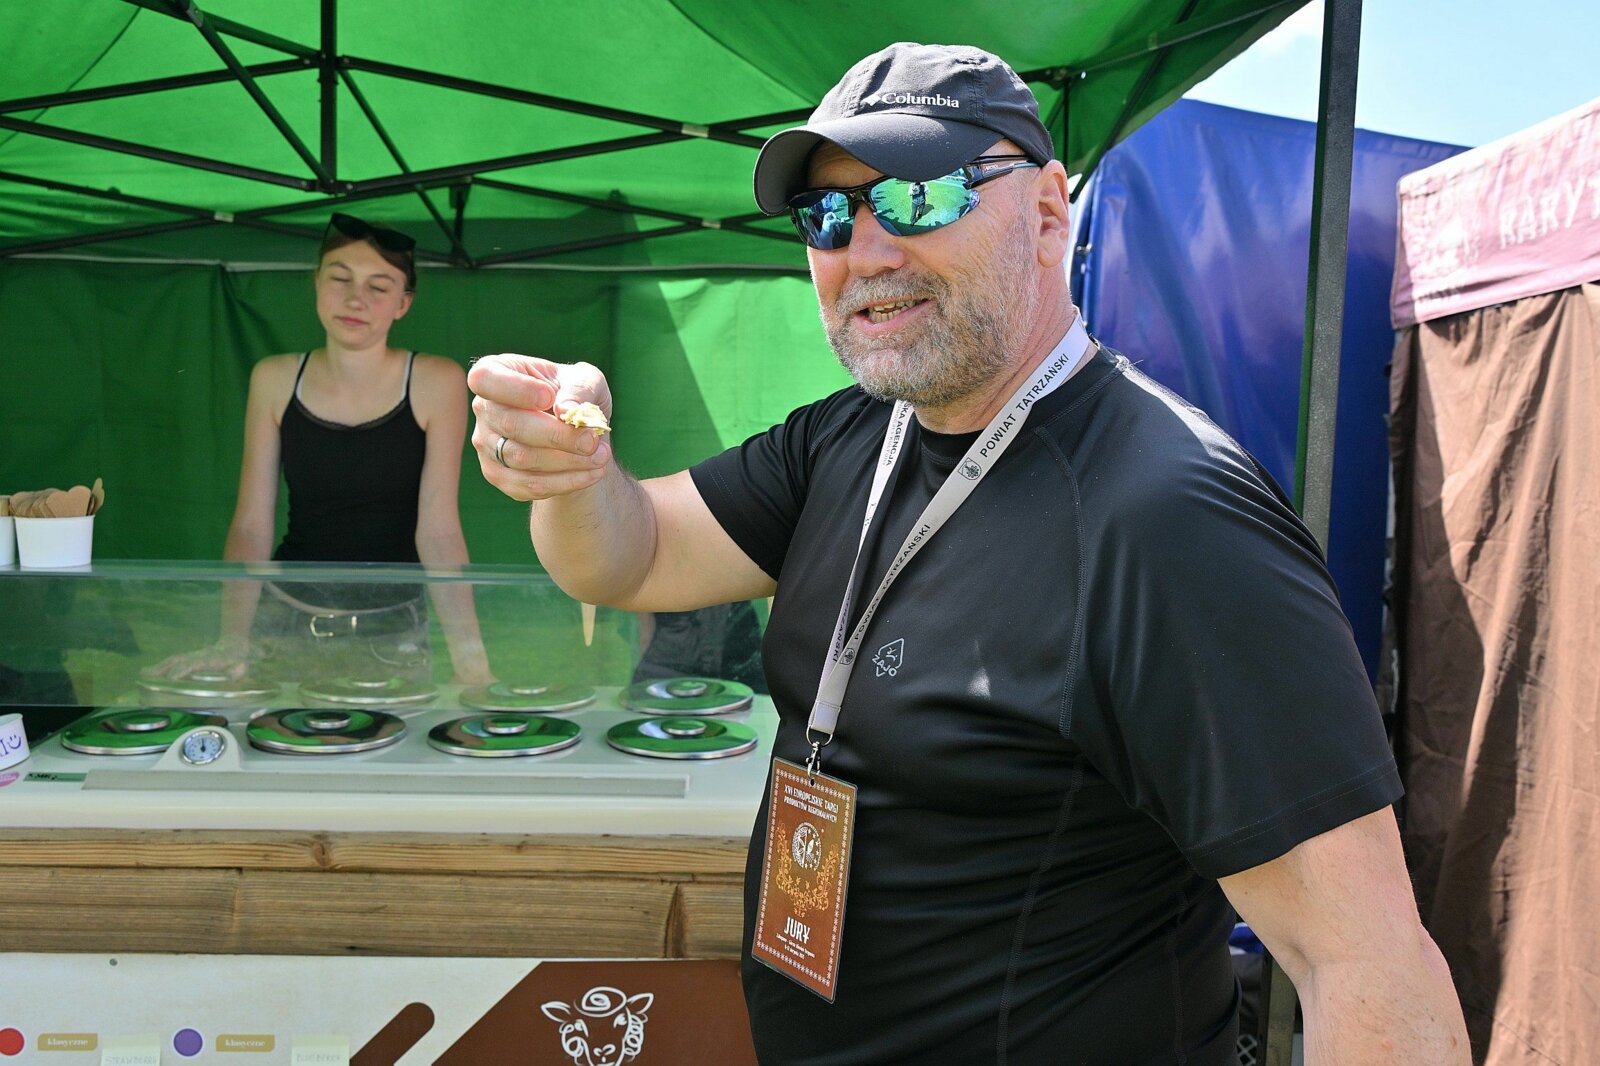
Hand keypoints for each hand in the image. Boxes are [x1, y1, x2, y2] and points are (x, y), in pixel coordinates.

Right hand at [144, 637, 251, 680]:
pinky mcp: (188, 658)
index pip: (191, 664)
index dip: (182, 670)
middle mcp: (196, 657)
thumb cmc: (237, 658)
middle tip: (147, 677)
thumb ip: (238, 669)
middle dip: (162, 668)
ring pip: (172, 660)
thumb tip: (235, 673)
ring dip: (157, 667)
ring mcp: (191, 656)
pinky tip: (148, 673)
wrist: (233, 644)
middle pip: (177, 660)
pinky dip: (160, 666)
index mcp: (208, 659)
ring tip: (143, 675)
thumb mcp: (241, 664)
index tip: (170, 679)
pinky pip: (172, 662)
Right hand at [468, 355, 613, 501]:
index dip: (516, 389)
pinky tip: (592, 473)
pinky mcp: (499, 475)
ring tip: (600, 457)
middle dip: (558, 435)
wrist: (578, 433)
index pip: (485, 378)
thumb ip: (579, 388)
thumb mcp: (588, 380)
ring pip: (521, 459)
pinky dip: (565, 482)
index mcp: (497, 371)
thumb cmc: (577, 396)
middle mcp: (484, 408)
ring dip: (567, 461)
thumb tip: (565, 410)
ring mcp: (486, 444)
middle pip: (511, 425)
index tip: (549, 397)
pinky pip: (528, 485)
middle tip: (592, 440)